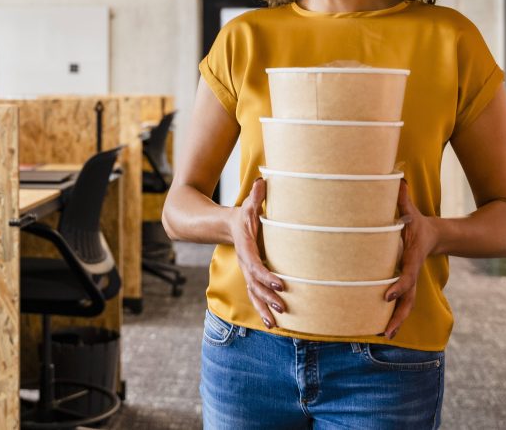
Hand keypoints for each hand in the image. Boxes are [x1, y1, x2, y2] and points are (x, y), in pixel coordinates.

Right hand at [230, 177, 284, 327]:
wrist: (223, 226)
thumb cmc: (241, 215)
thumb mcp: (248, 204)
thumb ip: (256, 196)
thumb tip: (263, 181)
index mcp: (245, 247)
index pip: (255, 264)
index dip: (266, 275)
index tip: (281, 283)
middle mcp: (244, 262)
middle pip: (254, 284)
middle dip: (267, 296)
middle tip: (283, 306)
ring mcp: (245, 271)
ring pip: (253, 294)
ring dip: (263, 308)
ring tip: (275, 324)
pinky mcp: (249, 276)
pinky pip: (254, 295)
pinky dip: (261, 309)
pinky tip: (271, 323)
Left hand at [382, 179, 437, 338]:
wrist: (436, 236)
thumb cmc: (418, 222)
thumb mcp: (411, 210)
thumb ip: (403, 197)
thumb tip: (398, 177)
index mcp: (412, 257)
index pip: (406, 274)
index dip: (398, 284)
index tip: (387, 294)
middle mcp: (412, 272)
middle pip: (408, 298)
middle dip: (398, 315)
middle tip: (387, 332)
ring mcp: (412, 281)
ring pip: (406, 305)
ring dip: (396, 321)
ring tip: (384, 336)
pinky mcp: (407, 285)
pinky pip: (402, 303)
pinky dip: (394, 316)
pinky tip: (382, 330)